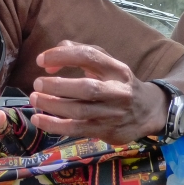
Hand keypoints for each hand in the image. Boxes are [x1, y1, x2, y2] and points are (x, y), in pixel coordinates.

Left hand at [29, 41, 167, 144]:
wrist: (149, 111)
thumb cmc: (117, 83)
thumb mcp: (105, 63)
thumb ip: (77, 53)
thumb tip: (48, 62)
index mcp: (116, 69)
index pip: (90, 56)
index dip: (63, 56)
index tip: (41, 60)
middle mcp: (118, 91)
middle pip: (87, 88)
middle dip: (58, 86)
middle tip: (37, 83)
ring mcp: (113, 114)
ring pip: (81, 111)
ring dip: (53, 105)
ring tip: (34, 99)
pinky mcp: (107, 131)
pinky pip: (78, 129)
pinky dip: (55, 125)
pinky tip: (39, 120)